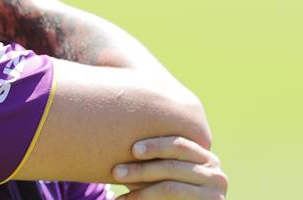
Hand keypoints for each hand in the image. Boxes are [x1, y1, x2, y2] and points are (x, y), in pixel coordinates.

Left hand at [111, 136, 227, 198]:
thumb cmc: (167, 188)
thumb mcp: (163, 171)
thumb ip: (153, 156)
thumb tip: (118, 137)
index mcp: (203, 155)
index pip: (178, 144)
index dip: (155, 145)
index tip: (133, 149)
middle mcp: (215, 172)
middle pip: (172, 166)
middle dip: (141, 169)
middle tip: (116, 172)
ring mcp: (215, 193)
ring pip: (170, 187)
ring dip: (140, 191)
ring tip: (119, 194)